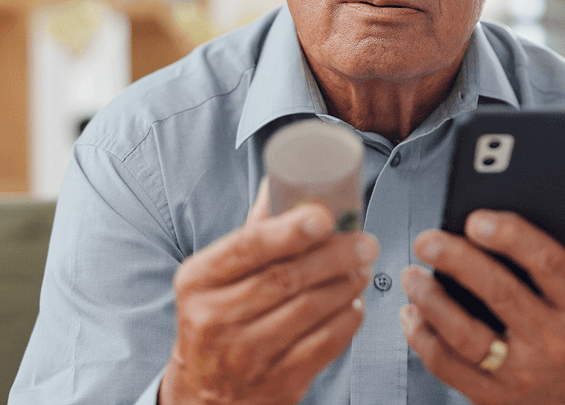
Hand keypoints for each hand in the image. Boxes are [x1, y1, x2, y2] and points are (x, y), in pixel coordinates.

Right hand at [159, 178, 379, 404]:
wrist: (202, 397)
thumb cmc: (216, 321)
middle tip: (365, 242)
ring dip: (345, 285)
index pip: (248, 248)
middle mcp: (215, 319)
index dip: (289, 230)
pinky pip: (324, 346)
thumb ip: (251, 234)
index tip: (325, 216)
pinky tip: (354, 304)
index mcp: (198, 281)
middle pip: (286, 278)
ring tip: (361, 268)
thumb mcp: (215, 278)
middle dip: (334, 256)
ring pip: (310, 311)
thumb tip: (278, 181)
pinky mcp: (276, 384)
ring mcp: (245, 356)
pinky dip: (347, 320)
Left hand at [399, 207, 564, 404]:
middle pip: (501, 293)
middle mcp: (553, 341)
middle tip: (428, 240)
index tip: (476, 218)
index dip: (512, 236)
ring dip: (432, 301)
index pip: (549, 263)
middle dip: (458, 261)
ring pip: (467, 335)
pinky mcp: (492, 395)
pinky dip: (423, 339)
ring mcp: (521, 372)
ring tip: (413, 275)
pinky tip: (412, 314)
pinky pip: (448, 367)